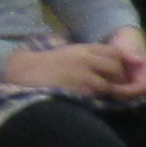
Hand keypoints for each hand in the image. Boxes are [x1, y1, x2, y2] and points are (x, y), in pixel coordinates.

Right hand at [3, 40, 133, 97]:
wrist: (25, 70)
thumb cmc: (48, 63)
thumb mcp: (71, 52)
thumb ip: (91, 56)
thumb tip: (113, 65)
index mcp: (85, 48)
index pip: (115, 52)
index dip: (120, 62)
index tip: (117, 70)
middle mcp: (86, 59)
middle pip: (117, 67)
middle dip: (119, 78)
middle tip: (115, 85)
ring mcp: (82, 74)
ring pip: (109, 84)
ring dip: (109, 91)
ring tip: (102, 94)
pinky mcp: (77, 89)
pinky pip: (96, 95)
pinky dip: (97, 98)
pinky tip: (90, 99)